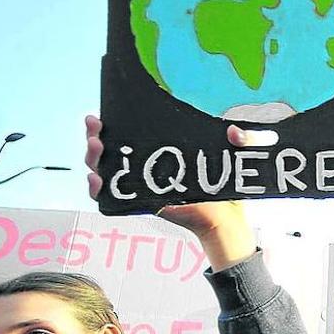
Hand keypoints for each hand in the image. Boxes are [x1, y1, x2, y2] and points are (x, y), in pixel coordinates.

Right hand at [85, 115, 254, 270]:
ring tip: (96, 149)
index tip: (100, 115)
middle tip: (95, 128)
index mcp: (159, 149)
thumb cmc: (226, 185)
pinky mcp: (141, 203)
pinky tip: (96, 181)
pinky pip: (110, 198)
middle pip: (108, 149)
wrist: (226, 218)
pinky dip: (98, 190)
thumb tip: (233, 132)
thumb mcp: (235, 155)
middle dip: (94, 137)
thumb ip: (241, 139)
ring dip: (92, 159)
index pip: (127, 132)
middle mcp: (144, 165)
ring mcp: (139, 184)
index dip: (108, 123)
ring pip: (103, 170)